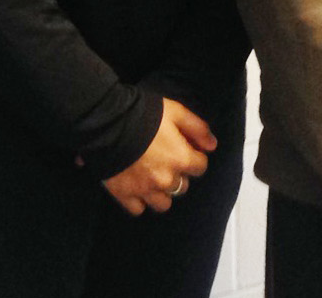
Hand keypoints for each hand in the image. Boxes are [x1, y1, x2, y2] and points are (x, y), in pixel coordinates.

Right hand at [101, 98, 217, 214]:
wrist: (110, 125)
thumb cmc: (146, 115)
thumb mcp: (177, 112)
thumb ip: (198, 128)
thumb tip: (212, 145)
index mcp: (181, 160)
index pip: (200, 167)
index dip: (195, 157)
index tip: (186, 150)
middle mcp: (166, 180)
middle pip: (182, 186)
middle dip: (178, 175)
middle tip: (167, 162)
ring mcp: (145, 191)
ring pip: (163, 203)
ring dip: (162, 192)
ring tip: (154, 178)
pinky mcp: (124, 196)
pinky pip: (138, 209)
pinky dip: (140, 201)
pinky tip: (137, 187)